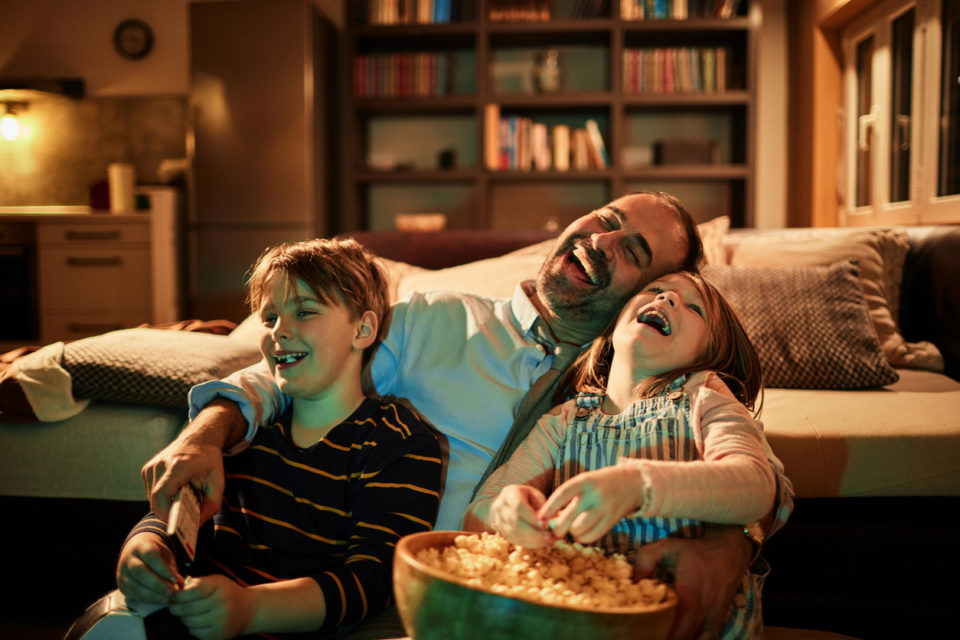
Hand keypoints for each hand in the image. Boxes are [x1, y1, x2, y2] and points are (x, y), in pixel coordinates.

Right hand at [116, 532, 181, 604]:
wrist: (136, 552)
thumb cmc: (155, 554)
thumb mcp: (164, 554)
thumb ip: (170, 567)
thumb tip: (179, 583)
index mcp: (141, 547)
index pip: (151, 556)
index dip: (163, 569)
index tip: (175, 579)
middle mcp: (129, 560)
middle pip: (140, 572)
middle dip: (157, 584)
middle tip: (171, 592)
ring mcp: (123, 573)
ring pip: (135, 586)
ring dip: (153, 595)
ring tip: (167, 599)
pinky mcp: (122, 586)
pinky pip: (134, 594)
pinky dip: (148, 599)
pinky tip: (159, 600)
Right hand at [142, 438, 223, 522]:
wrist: (200, 437)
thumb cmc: (209, 460)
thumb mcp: (218, 483)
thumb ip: (211, 506)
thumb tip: (196, 526)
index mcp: (177, 466)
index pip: (161, 496)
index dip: (166, 514)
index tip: (178, 525)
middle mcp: (160, 465)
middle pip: (156, 501)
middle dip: (169, 513)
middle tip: (184, 519)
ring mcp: (151, 466)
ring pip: (152, 498)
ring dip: (166, 505)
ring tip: (182, 501)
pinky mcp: (147, 469)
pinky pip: (151, 492)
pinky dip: (162, 497)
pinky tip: (176, 492)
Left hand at [169, 575, 252, 639]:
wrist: (248, 610)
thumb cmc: (227, 594)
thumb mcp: (216, 582)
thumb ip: (197, 584)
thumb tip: (175, 592)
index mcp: (220, 587)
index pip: (193, 591)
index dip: (179, 595)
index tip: (174, 596)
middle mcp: (221, 604)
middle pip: (188, 609)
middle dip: (175, 608)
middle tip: (173, 606)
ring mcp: (220, 622)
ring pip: (189, 622)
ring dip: (184, 618)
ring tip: (189, 613)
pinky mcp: (218, 635)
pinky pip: (195, 633)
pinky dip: (193, 628)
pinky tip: (199, 622)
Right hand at [489, 484, 552, 547]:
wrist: (515, 501)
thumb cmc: (530, 498)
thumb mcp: (537, 497)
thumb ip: (542, 508)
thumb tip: (548, 523)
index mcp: (509, 493)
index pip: (518, 506)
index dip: (531, 517)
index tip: (545, 525)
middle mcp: (500, 506)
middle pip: (515, 522)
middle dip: (534, 532)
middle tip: (550, 537)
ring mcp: (498, 519)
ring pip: (514, 533)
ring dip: (532, 540)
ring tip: (548, 541)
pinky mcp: (500, 530)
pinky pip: (513, 540)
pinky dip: (528, 543)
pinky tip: (540, 543)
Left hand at [537, 466, 642, 543]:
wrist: (633, 483)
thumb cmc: (600, 483)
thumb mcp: (585, 482)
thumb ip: (570, 497)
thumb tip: (551, 519)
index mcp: (585, 480)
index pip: (562, 493)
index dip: (549, 507)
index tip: (539, 518)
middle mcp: (595, 494)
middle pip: (570, 516)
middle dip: (558, 527)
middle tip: (553, 530)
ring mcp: (605, 508)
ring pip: (580, 528)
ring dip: (571, 532)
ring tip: (570, 529)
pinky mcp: (612, 520)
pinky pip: (593, 535)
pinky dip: (583, 538)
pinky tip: (580, 535)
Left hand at [633, 525, 749, 639]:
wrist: (728, 554)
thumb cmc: (694, 552)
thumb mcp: (666, 547)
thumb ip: (645, 561)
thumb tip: (632, 583)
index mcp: (690, 593)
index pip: (680, 628)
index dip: (663, 637)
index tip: (646, 635)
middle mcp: (705, 611)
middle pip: (685, 639)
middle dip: (666, 639)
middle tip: (648, 635)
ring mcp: (714, 620)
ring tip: (660, 634)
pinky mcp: (717, 624)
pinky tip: (675, 635)